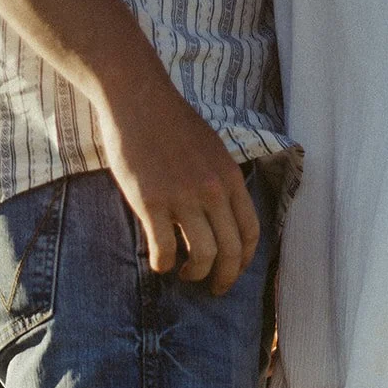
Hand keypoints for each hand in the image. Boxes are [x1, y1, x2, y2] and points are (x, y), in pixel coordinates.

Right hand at [97, 68, 260, 295]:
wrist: (137, 97)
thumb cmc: (171, 122)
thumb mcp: (212, 149)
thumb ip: (220, 182)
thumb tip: (222, 215)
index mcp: (230, 178)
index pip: (250, 232)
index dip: (245, 260)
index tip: (235, 270)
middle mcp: (212, 191)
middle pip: (230, 252)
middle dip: (224, 279)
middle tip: (214, 289)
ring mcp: (183, 198)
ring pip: (201, 256)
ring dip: (194, 274)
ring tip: (184, 274)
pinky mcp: (152, 203)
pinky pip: (165, 249)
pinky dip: (163, 264)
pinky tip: (159, 263)